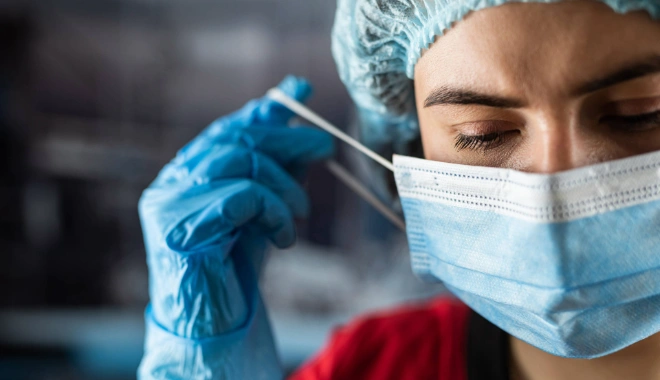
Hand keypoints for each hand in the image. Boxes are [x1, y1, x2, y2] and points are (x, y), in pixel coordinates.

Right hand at [139, 76, 333, 337]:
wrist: (215, 324)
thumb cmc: (237, 266)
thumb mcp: (262, 210)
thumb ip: (276, 172)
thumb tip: (304, 132)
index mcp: (187, 174)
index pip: (227, 130)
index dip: (264, 109)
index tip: (299, 90)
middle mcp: (171, 182)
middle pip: (235, 139)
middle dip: (286, 139)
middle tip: (323, 147)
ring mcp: (168, 204)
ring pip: (238, 162)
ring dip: (284, 185)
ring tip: (300, 213)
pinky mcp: (179, 230)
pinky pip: (240, 197)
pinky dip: (272, 211)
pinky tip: (284, 235)